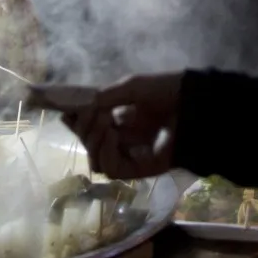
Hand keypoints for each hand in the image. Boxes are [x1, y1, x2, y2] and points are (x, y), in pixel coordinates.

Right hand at [43, 73, 181, 179]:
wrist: (193, 104)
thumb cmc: (166, 92)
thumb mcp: (132, 87)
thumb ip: (106, 97)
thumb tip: (82, 106)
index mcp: (121, 120)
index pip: (90, 126)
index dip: (76, 122)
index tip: (64, 112)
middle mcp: (123, 139)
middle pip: (90, 144)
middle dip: (84, 128)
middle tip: (92, 113)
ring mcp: (130, 155)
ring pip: (97, 159)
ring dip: (94, 141)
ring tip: (105, 122)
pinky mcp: (139, 169)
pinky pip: (112, 169)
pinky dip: (106, 152)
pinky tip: (112, 135)